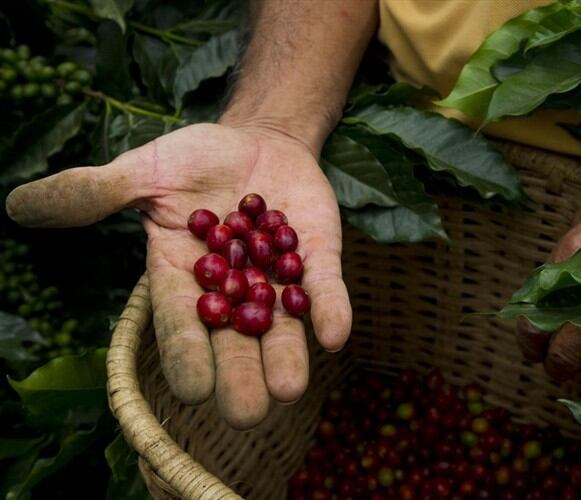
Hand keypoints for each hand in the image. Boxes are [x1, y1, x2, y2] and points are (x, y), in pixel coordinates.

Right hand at [6, 123, 350, 428]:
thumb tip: (18, 204)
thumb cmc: (195, 162)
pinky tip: (335, 334)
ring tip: (288, 389)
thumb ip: (95, 192)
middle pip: (233, 343)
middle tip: (245, 412)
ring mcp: (276, 278)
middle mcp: (230, 290)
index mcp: (182, 277)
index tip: (192, 390)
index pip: (180, 323)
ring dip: (286, 358)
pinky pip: (324, 289)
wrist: (259, 141)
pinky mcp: (317, 260)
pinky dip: (329, 310)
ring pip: (281, 328)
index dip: (186, 354)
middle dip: (238, 376)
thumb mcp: (144, 171)